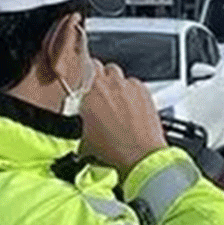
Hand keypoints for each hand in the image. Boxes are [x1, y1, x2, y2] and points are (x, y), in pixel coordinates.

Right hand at [78, 61, 166, 178]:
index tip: (84, 84)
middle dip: (101, 80)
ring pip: (119, 75)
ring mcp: (128, 85)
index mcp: (88, 91)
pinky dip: (133, 92)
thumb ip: (79, 121)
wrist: (140, 156)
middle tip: (102, 97)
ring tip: (118, 103)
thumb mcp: (83, 138)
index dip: (83, 76)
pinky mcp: (143, 90)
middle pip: (102, 69)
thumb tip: (80, 122)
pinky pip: (134, 84)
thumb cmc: (113, 150)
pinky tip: (131, 108)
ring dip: (117, 85)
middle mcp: (109, 83)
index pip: (82, 67)